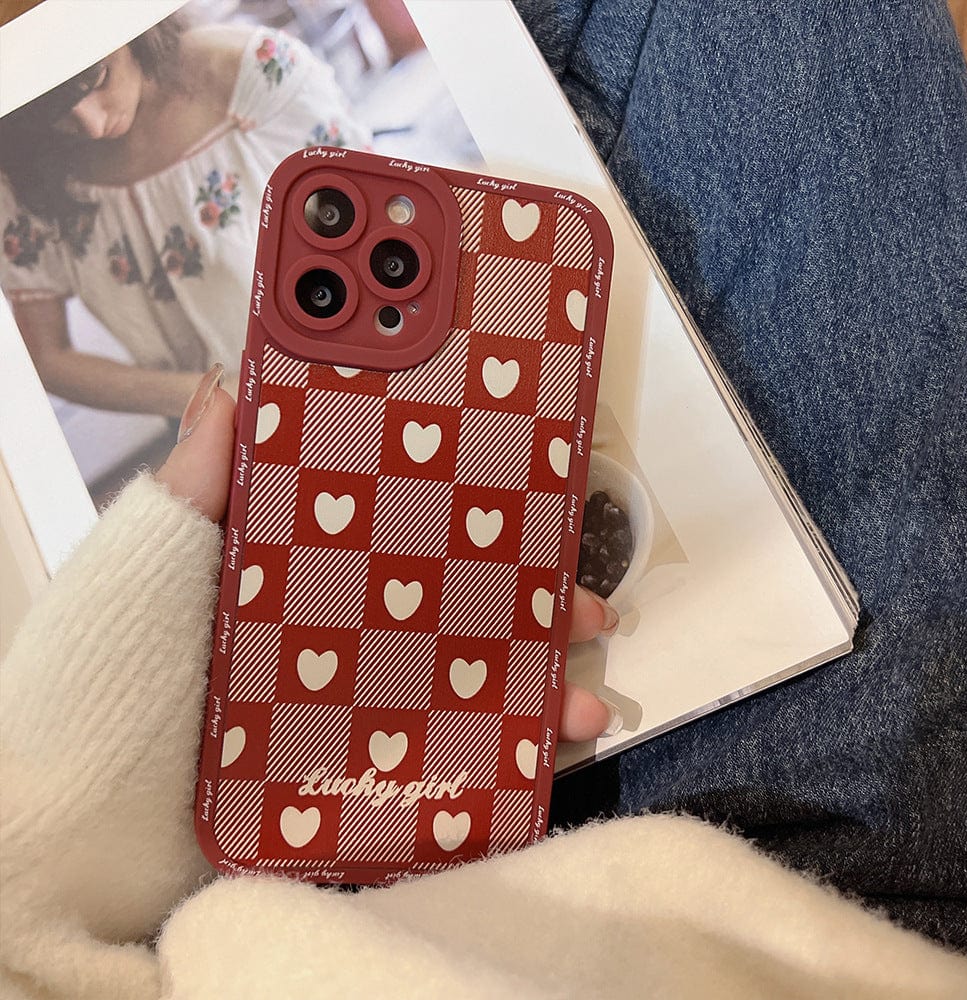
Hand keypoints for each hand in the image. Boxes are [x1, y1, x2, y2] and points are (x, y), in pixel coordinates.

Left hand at [156, 368, 621, 741]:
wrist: (102, 789)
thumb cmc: (133, 651)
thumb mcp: (171, 542)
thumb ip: (205, 465)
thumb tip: (233, 373)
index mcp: (328, 563)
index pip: (421, 525)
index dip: (486, 513)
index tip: (543, 496)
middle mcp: (361, 623)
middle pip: (471, 603)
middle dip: (541, 604)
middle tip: (589, 607)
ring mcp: (370, 692)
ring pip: (479, 677)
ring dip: (544, 685)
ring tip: (584, 699)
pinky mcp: (372, 755)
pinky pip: (456, 748)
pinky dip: (513, 747)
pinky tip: (551, 743)